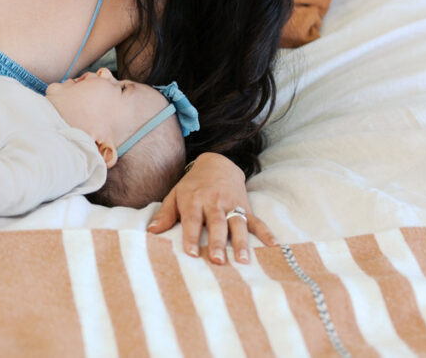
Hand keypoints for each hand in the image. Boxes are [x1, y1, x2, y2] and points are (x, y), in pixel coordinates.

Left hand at [147, 152, 275, 263]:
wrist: (217, 163)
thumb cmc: (192, 185)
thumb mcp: (175, 194)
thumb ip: (165, 214)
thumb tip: (151, 231)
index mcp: (193, 200)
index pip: (192, 220)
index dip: (192, 237)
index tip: (192, 253)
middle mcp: (213, 202)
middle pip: (216, 224)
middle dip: (217, 243)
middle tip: (218, 261)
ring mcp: (231, 204)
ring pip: (237, 224)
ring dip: (241, 242)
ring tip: (243, 260)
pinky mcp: (245, 207)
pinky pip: (256, 221)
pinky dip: (266, 232)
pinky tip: (274, 246)